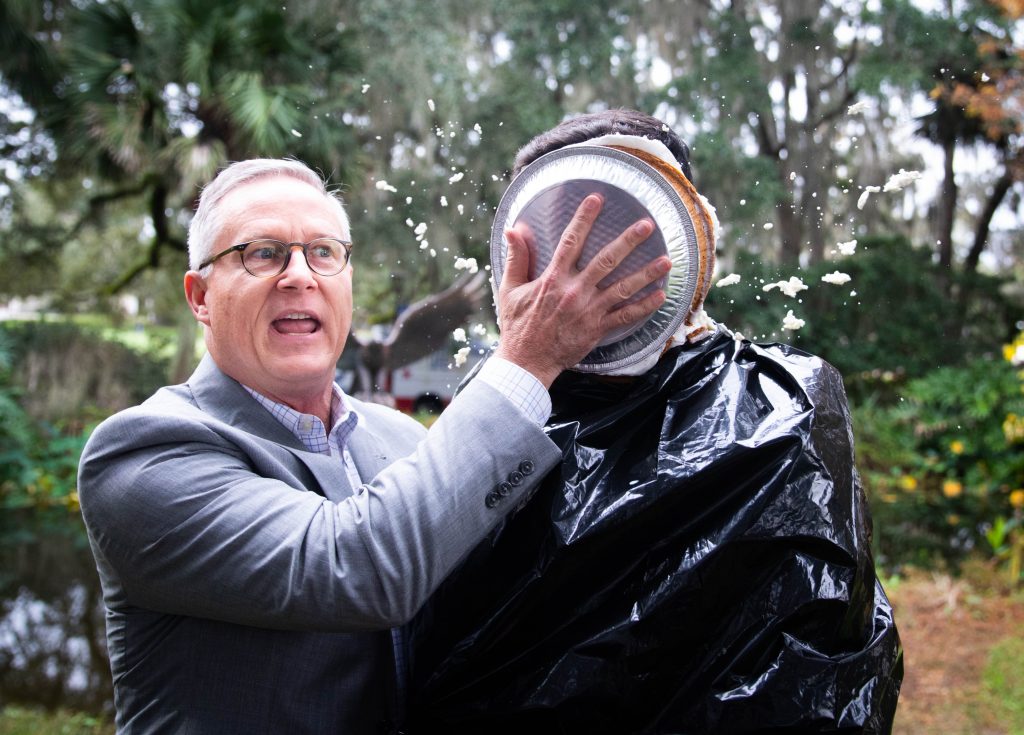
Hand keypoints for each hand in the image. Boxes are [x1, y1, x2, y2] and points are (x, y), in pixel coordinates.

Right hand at [495, 193, 671, 386]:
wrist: (526, 361)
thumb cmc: (517, 325)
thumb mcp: (510, 288)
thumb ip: (517, 258)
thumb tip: (514, 228)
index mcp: (553, 278)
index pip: (571, 241)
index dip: (584, 219)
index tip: (597, 199)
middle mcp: (575, 291)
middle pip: (606, 260)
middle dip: (628, 240)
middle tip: (647, 224)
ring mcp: (589, 310)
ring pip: (623, 288)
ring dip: (646, 273)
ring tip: (667, 260)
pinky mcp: (597, 329)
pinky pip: (626, 317)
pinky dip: (644, 307)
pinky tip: (661, 296)